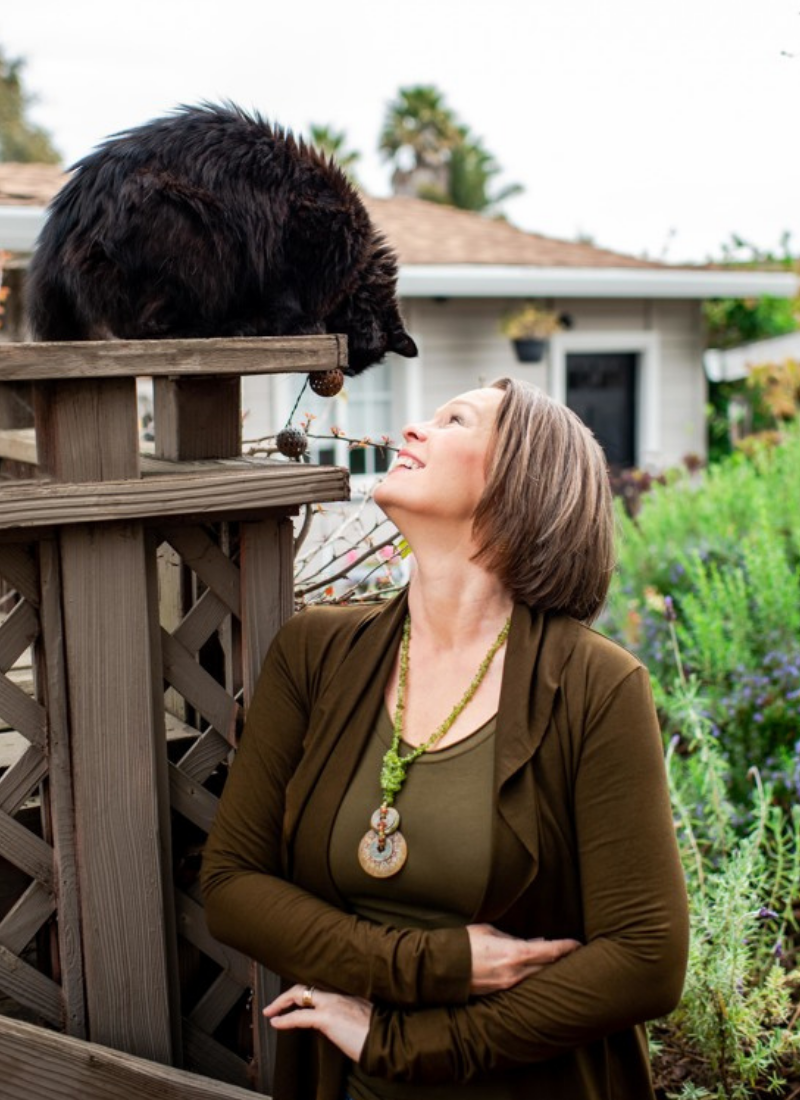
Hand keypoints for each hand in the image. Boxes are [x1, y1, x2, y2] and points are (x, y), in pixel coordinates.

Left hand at [263, 984, 371, 1061]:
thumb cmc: (380, 1033)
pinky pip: (300, 1017)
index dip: (305, 992)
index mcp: (348, 994)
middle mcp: (338, 995)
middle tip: (274, 1004)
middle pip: (307, 987)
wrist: (388, 1039)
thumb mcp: (366, 1018)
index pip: (320, 988)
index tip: (295, 998)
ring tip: (270, 1011)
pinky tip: (276, 1022)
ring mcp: (332, 1005)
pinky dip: (285, 1019)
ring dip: (281, 1003)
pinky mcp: (328, 1018)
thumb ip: (352, 1015)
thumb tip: (343, 1025)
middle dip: (288, 994)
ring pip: (300, 995)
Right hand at [467, 923, 581, 993]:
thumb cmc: (465, 943)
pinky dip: (532, 977)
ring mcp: (509, 985)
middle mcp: (516, 972)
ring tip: (559, 964)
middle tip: (575, 956)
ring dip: (548, 971)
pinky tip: (536, 973)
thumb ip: (512, 937)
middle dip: (562, 962)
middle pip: (548, 968)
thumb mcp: (490, 931)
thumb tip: (532, 942)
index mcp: (515, 953)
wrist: (444, 967)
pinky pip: (523, 984)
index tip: (579, 945)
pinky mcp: (500, 992)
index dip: (567, 948)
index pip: (550, 951)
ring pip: (537, 978)